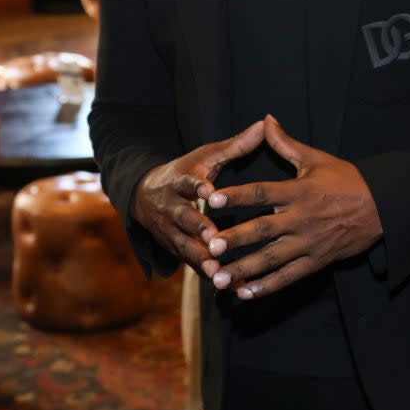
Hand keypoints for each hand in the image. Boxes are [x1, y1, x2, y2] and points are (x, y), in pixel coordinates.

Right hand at [131, 120, 263, 271]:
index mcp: (180, 182)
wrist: (144, 195)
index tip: (208, 192)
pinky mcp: (175, 250)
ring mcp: (170, 232)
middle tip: (213, 239)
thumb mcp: (206, 156)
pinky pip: (192, 265)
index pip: (187, 183)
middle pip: (183, 219)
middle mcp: (171, 208)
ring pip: (185, 247)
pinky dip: (207, 275)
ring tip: (219, 273)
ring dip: (202, 260)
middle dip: (197, 230)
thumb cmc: (186, 173)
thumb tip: (265, 124)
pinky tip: (228, 285)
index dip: (196, 187)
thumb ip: (235, 145)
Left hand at [202, 114, 382, 298]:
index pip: (263, 193)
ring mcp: (308, 243)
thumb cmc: (347, 180)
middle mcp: (300, 219)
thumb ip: (285, 143)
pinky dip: (266, 287)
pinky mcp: (315, 262)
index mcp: (298, 192)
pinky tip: (244, 293)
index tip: (213, 199)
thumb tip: (266, 120)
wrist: (382, 207)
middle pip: (262, 230)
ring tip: (218, 279)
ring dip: (243, 269)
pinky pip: (288, 277)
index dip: (238, 195)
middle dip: (235, 240)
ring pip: (271, 259)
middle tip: (210, 246)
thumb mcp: (316, 159)